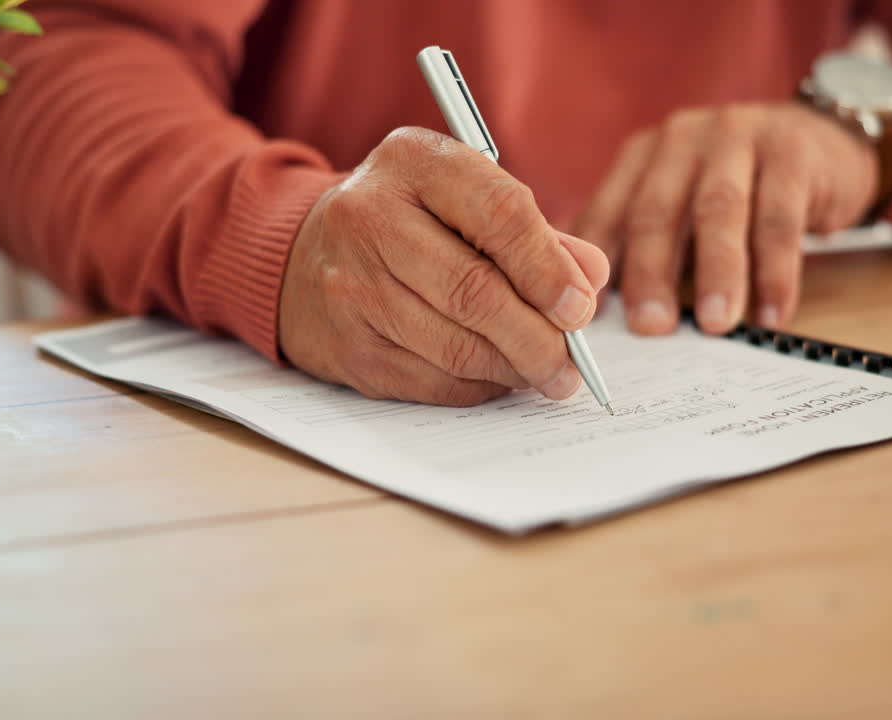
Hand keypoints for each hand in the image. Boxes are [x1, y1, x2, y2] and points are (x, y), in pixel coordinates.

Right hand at [279, 128, 608, 405]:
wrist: (301, 254)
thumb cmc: (407, 222)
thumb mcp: (463, 199)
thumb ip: (533, 233)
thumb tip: (591, 279)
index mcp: (413, 162)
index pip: (499, 212)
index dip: (548, 268)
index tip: (581, 308)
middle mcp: (370, 218)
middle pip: (475, 292)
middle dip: (538, 337)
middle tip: (572, 363)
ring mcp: (351, 285)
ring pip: (456, 346)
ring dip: (513, 369)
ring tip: (546, 373)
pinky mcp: (348, 345)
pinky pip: (431, 381)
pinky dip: (477, 386)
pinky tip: (496, 376)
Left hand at [575, 102, 877, 334]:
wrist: (824, 141)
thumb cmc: (739, 188)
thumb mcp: (683, 204)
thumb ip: (644, 243)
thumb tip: (598, 308)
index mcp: (646, 154)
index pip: (610, 210)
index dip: (598, 263)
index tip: (589, 313)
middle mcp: (685, 139)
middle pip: (658, 209)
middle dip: (651, 271)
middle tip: (649, 325)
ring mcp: (740, 138)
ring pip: (719, 210)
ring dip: (717, 273)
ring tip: (714, 324)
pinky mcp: (793, 152)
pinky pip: (781, 220)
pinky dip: (777, 274)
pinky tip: (773, 314)